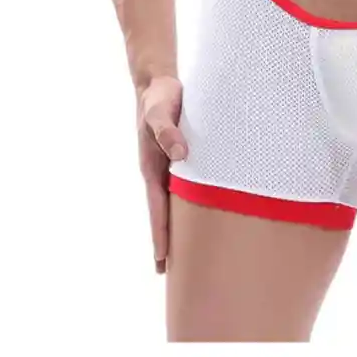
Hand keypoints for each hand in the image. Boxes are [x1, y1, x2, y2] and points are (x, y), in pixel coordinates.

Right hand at [137, 75, 186, 273]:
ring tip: (189, 252)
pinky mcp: (182, 156)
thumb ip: (168, 132)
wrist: (158, 82)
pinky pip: (189, 185)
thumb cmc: (159, 97)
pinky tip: (204, 211)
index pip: (157, 209)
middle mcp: (161, 172)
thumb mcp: (160, 112)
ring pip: (177, 202)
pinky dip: (193, 202)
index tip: (162, 262)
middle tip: (173, 274)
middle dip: (168, 241)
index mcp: (152, 168)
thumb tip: (182, 156)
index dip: (161, 234)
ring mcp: (170, 166)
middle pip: (165, 213)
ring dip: (181, 226)